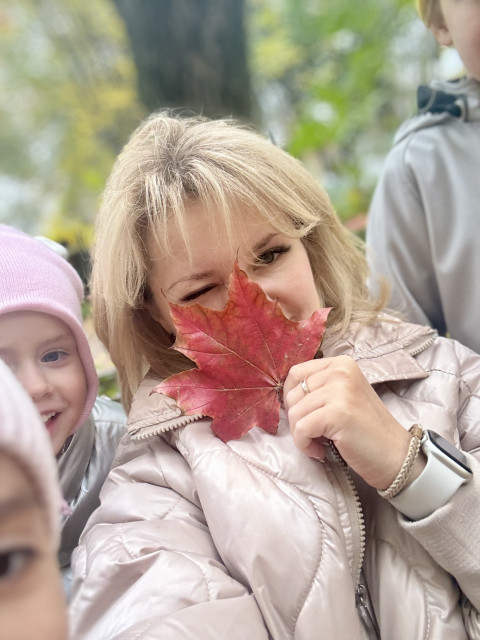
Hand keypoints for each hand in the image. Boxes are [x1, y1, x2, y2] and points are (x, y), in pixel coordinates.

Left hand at [283, 355, 411, 489]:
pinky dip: (305, 445)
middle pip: (292, 393)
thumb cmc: (366, 430)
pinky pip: (301, 429)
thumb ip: (320, 388)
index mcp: (341, 364)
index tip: (305, 415)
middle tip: (316, 434)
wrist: (396, 456)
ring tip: (320, 443)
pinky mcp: (337, 413)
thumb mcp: (344, 396)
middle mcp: (341, 371)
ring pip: (294, 413)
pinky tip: (321, 451)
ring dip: (301, 435)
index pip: (296, 373)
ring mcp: (340, 391)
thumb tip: (286, 396)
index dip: (292, 397)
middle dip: (297, 419)